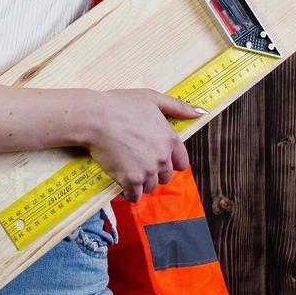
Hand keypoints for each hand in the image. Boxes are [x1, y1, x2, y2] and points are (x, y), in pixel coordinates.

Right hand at [81, 89, 204, 202]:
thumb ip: (177, 107)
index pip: (181, 163)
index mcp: (170, 139)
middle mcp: (162, 158)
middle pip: (165, 176)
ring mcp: (147, 171)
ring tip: (128, 170)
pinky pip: (134, 195)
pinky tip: (122, 183)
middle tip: (138, 161)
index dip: (170, 161)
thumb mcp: (152, 98)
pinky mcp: (131, 181)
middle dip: (154, 172)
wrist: (95, 118)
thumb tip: (200, 112)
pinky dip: (129, 192)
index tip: (158, 158)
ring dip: (141, 182)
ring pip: (150, 186)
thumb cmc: (120, 105)